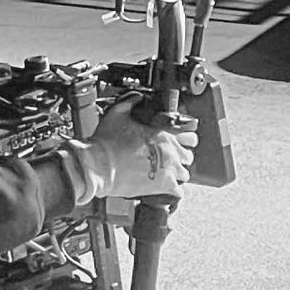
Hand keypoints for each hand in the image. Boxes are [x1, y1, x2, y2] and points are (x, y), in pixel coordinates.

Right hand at [89, 100, 196, 214]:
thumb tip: (136, 97)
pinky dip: (174, 191)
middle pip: (188, 156)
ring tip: (166, 174)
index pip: (189, 137)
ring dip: (177, 174)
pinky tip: (165, 189)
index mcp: (163, 134)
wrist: (100, 166)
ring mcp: (168, 170)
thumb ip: (130, 103)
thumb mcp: (117, 114)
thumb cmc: (108, 143)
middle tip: (170, 159)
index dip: (185, 140)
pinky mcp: (162, 187)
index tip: (179, 142)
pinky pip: (178, 192)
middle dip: (181, 157)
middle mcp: (170, 152)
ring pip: (185, 174)